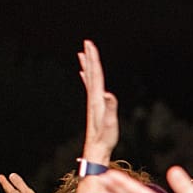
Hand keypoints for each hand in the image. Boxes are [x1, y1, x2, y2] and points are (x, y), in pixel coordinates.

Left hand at [77, 40, 118, 161]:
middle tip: (87, 43)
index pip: (96, 74)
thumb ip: (110, 108)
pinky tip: (84, 75)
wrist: (96, 150)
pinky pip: (90, 88)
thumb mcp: (110, 123)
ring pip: (89, 79)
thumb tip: (108, 93)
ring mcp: (93, 103)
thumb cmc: (105, 138)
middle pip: (91, 73)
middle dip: (90, 57)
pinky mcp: (94, 108)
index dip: (94, 59)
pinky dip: (87, 78)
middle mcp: (93, 98)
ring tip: (83, 54)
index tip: (90, 45)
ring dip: (87, 66)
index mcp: (97, 99)